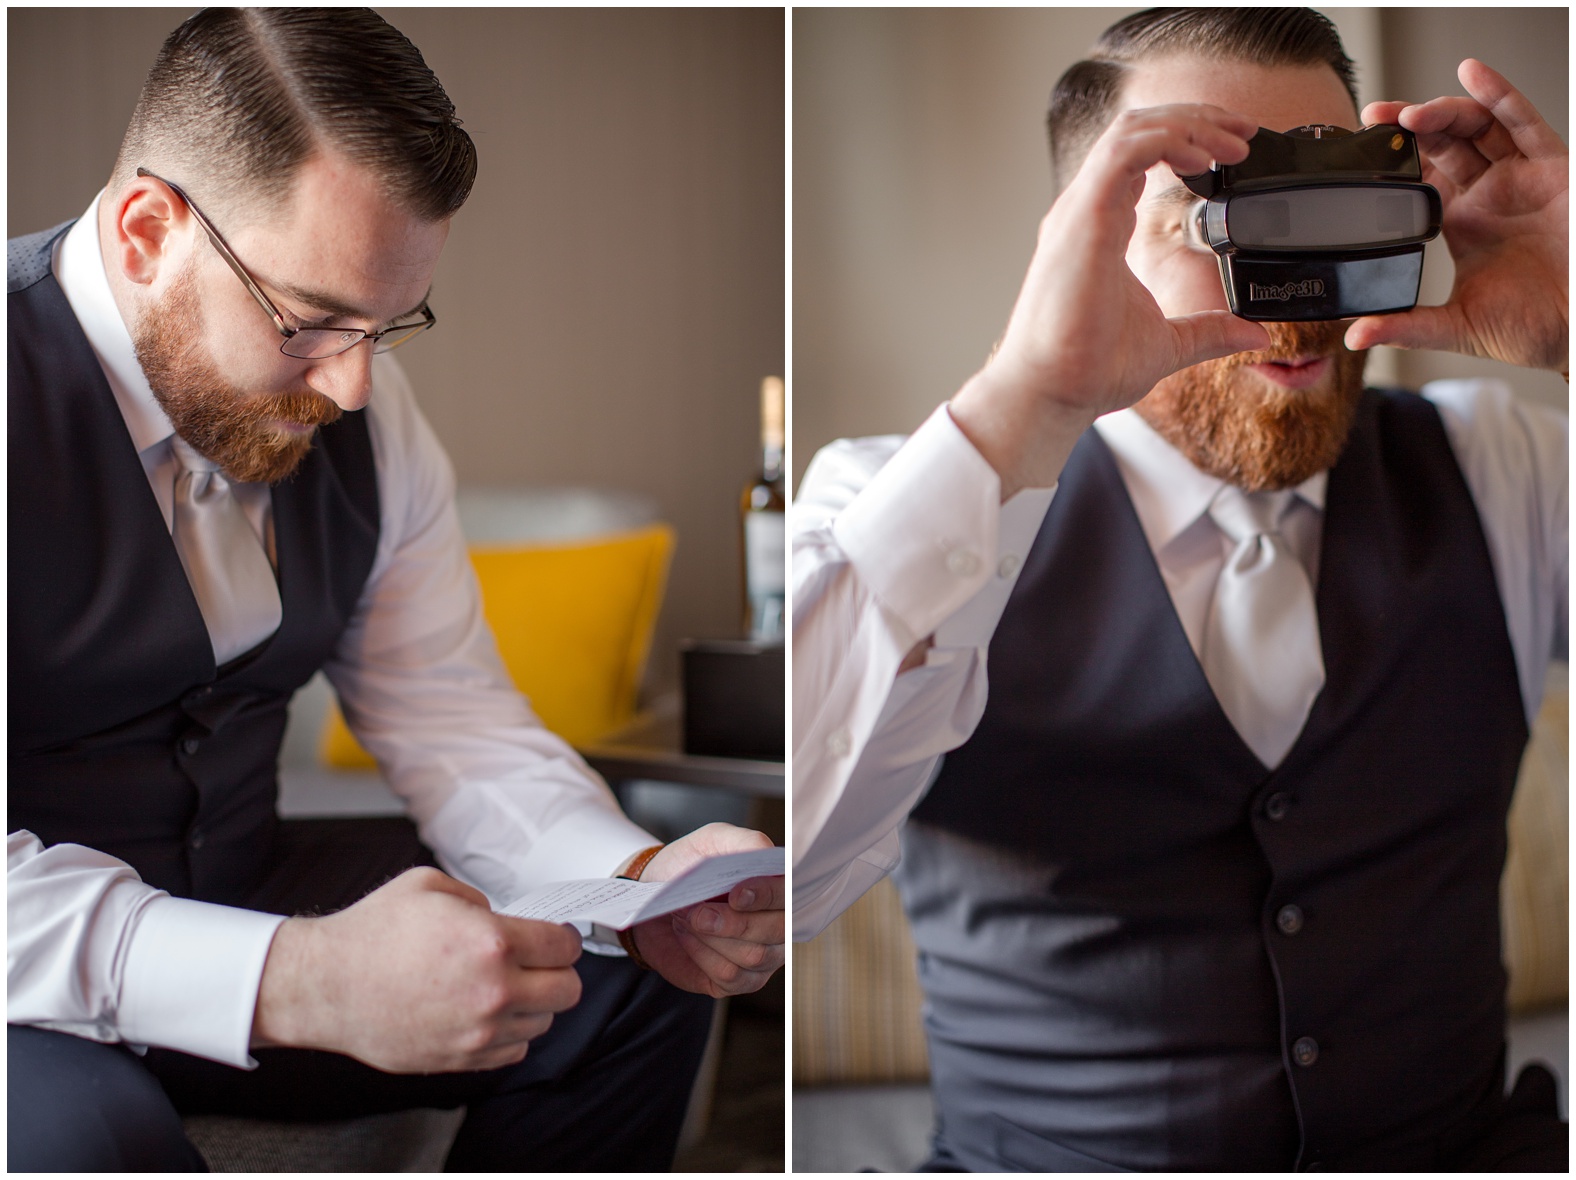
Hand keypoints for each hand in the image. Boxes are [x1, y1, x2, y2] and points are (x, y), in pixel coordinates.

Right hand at [252, 867, 582, 1072]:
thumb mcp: (429, 885)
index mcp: (492, 943)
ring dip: (532, 1003)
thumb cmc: (372, 931)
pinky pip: (513, 1050)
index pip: (564, 946)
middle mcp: (494, 991)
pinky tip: (484, 1012)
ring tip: (502, 986)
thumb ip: (478, 898)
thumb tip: (502, 917)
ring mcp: (479, 1031)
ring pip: (543, 1023)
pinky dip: (508, 1032)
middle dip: (557, 972)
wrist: (325, 986)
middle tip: (536, 962)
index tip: (552, 937)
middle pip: (567, 990)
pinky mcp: (461, 1059)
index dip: (562, 938)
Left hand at [631, 823, 783, 997]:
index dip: (766, 896)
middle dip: (733, 922)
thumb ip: (744, 842)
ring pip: (753, 955)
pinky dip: (702, 954)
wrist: (655, 897)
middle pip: (776, 930)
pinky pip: (730, 975)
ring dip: (712, 937)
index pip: (791, 895)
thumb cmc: (690, 866)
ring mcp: (765, 955)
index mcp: (780, 886)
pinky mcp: (741, 980)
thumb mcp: (713, 840)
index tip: (736, 894)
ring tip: (686, 917)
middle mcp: (781, 922)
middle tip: (696, 909)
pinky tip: (686, 935)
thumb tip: (767, 852)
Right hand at [951, 103, 1269, 498]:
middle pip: (1138, 130)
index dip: (1186, 141)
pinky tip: (1203, 157)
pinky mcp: (1085, 218)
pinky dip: (1168, 141)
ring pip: (1132, 130)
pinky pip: (1124, 152)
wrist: (1053, 390)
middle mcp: (1087, 211)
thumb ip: (1209, 331)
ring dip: (1189, 123)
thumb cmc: (1088, 370)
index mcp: (1100, 229)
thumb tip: (1254, 334)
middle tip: (1245, 134)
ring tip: (1233, 140)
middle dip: (1195, 120)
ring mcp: (1082, 210)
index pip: (1138, 158)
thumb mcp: (1168, 344)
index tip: (1232, 154)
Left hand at [1346, 59, 1567, 372]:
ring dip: (1442, 112)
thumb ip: (1406, 327)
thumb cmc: (1528, 327)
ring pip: (1476, 127)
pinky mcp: (1553, 169)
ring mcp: (1519, 178)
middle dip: (1407, 126)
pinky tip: (1473, 73)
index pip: (1420, 178)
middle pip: (1442, 143)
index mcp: (1460, 222)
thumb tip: (1355, 336)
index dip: (1392, 160)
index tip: (1360, 151)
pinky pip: (1524, 123)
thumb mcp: (1457, 327)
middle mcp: (1488, 193)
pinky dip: (1499, 95)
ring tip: (1409, 113)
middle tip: (1373, 118)